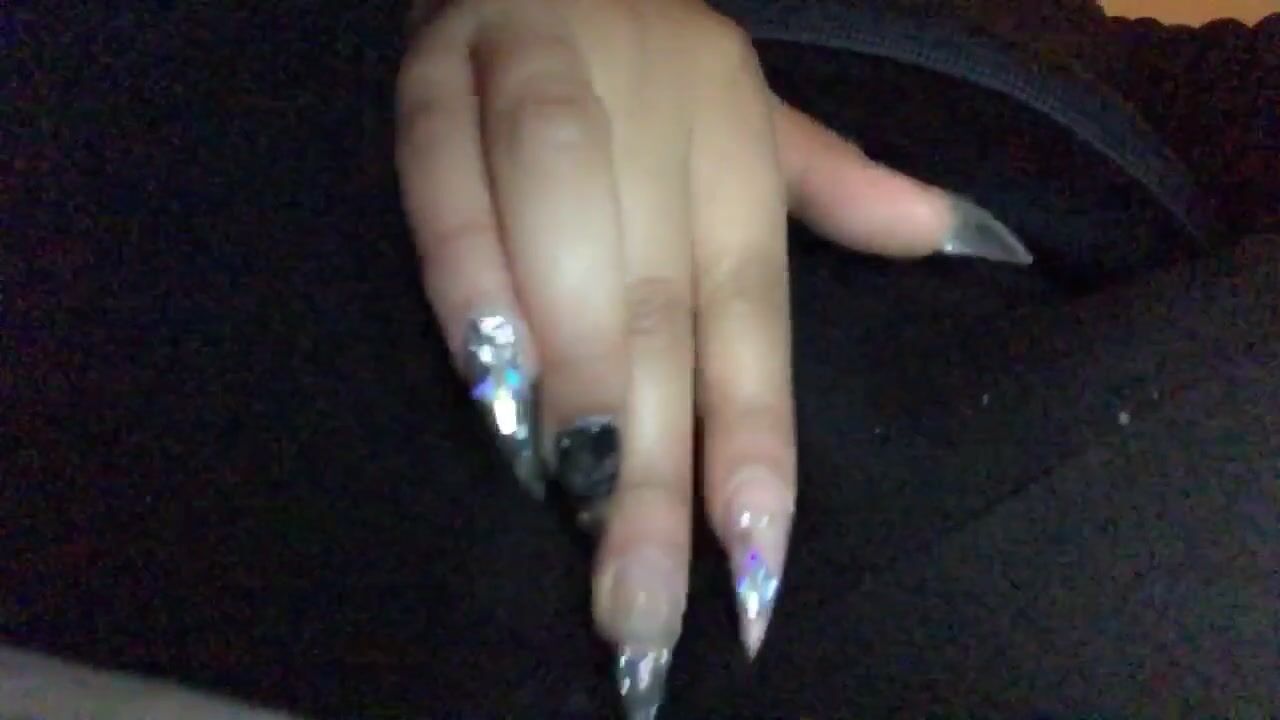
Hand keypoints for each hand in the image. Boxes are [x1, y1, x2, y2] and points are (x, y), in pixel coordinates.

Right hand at [395, 0, 1029, 713]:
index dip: (755, 439)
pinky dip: (465, 270)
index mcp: (727, 148)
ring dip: (575, 366)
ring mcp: (543, 83)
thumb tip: (956, 239)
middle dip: (653, 463)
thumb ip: (832, 185)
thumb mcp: (749, 111)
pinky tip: (485, 377)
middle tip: (641, 605)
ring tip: (584, 500)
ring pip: (566, 232)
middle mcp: (651, 122)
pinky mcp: (439, 73)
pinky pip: (447, 175)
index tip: (753, 565)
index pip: (752, 314)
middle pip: (658, 306)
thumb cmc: (648, 52)